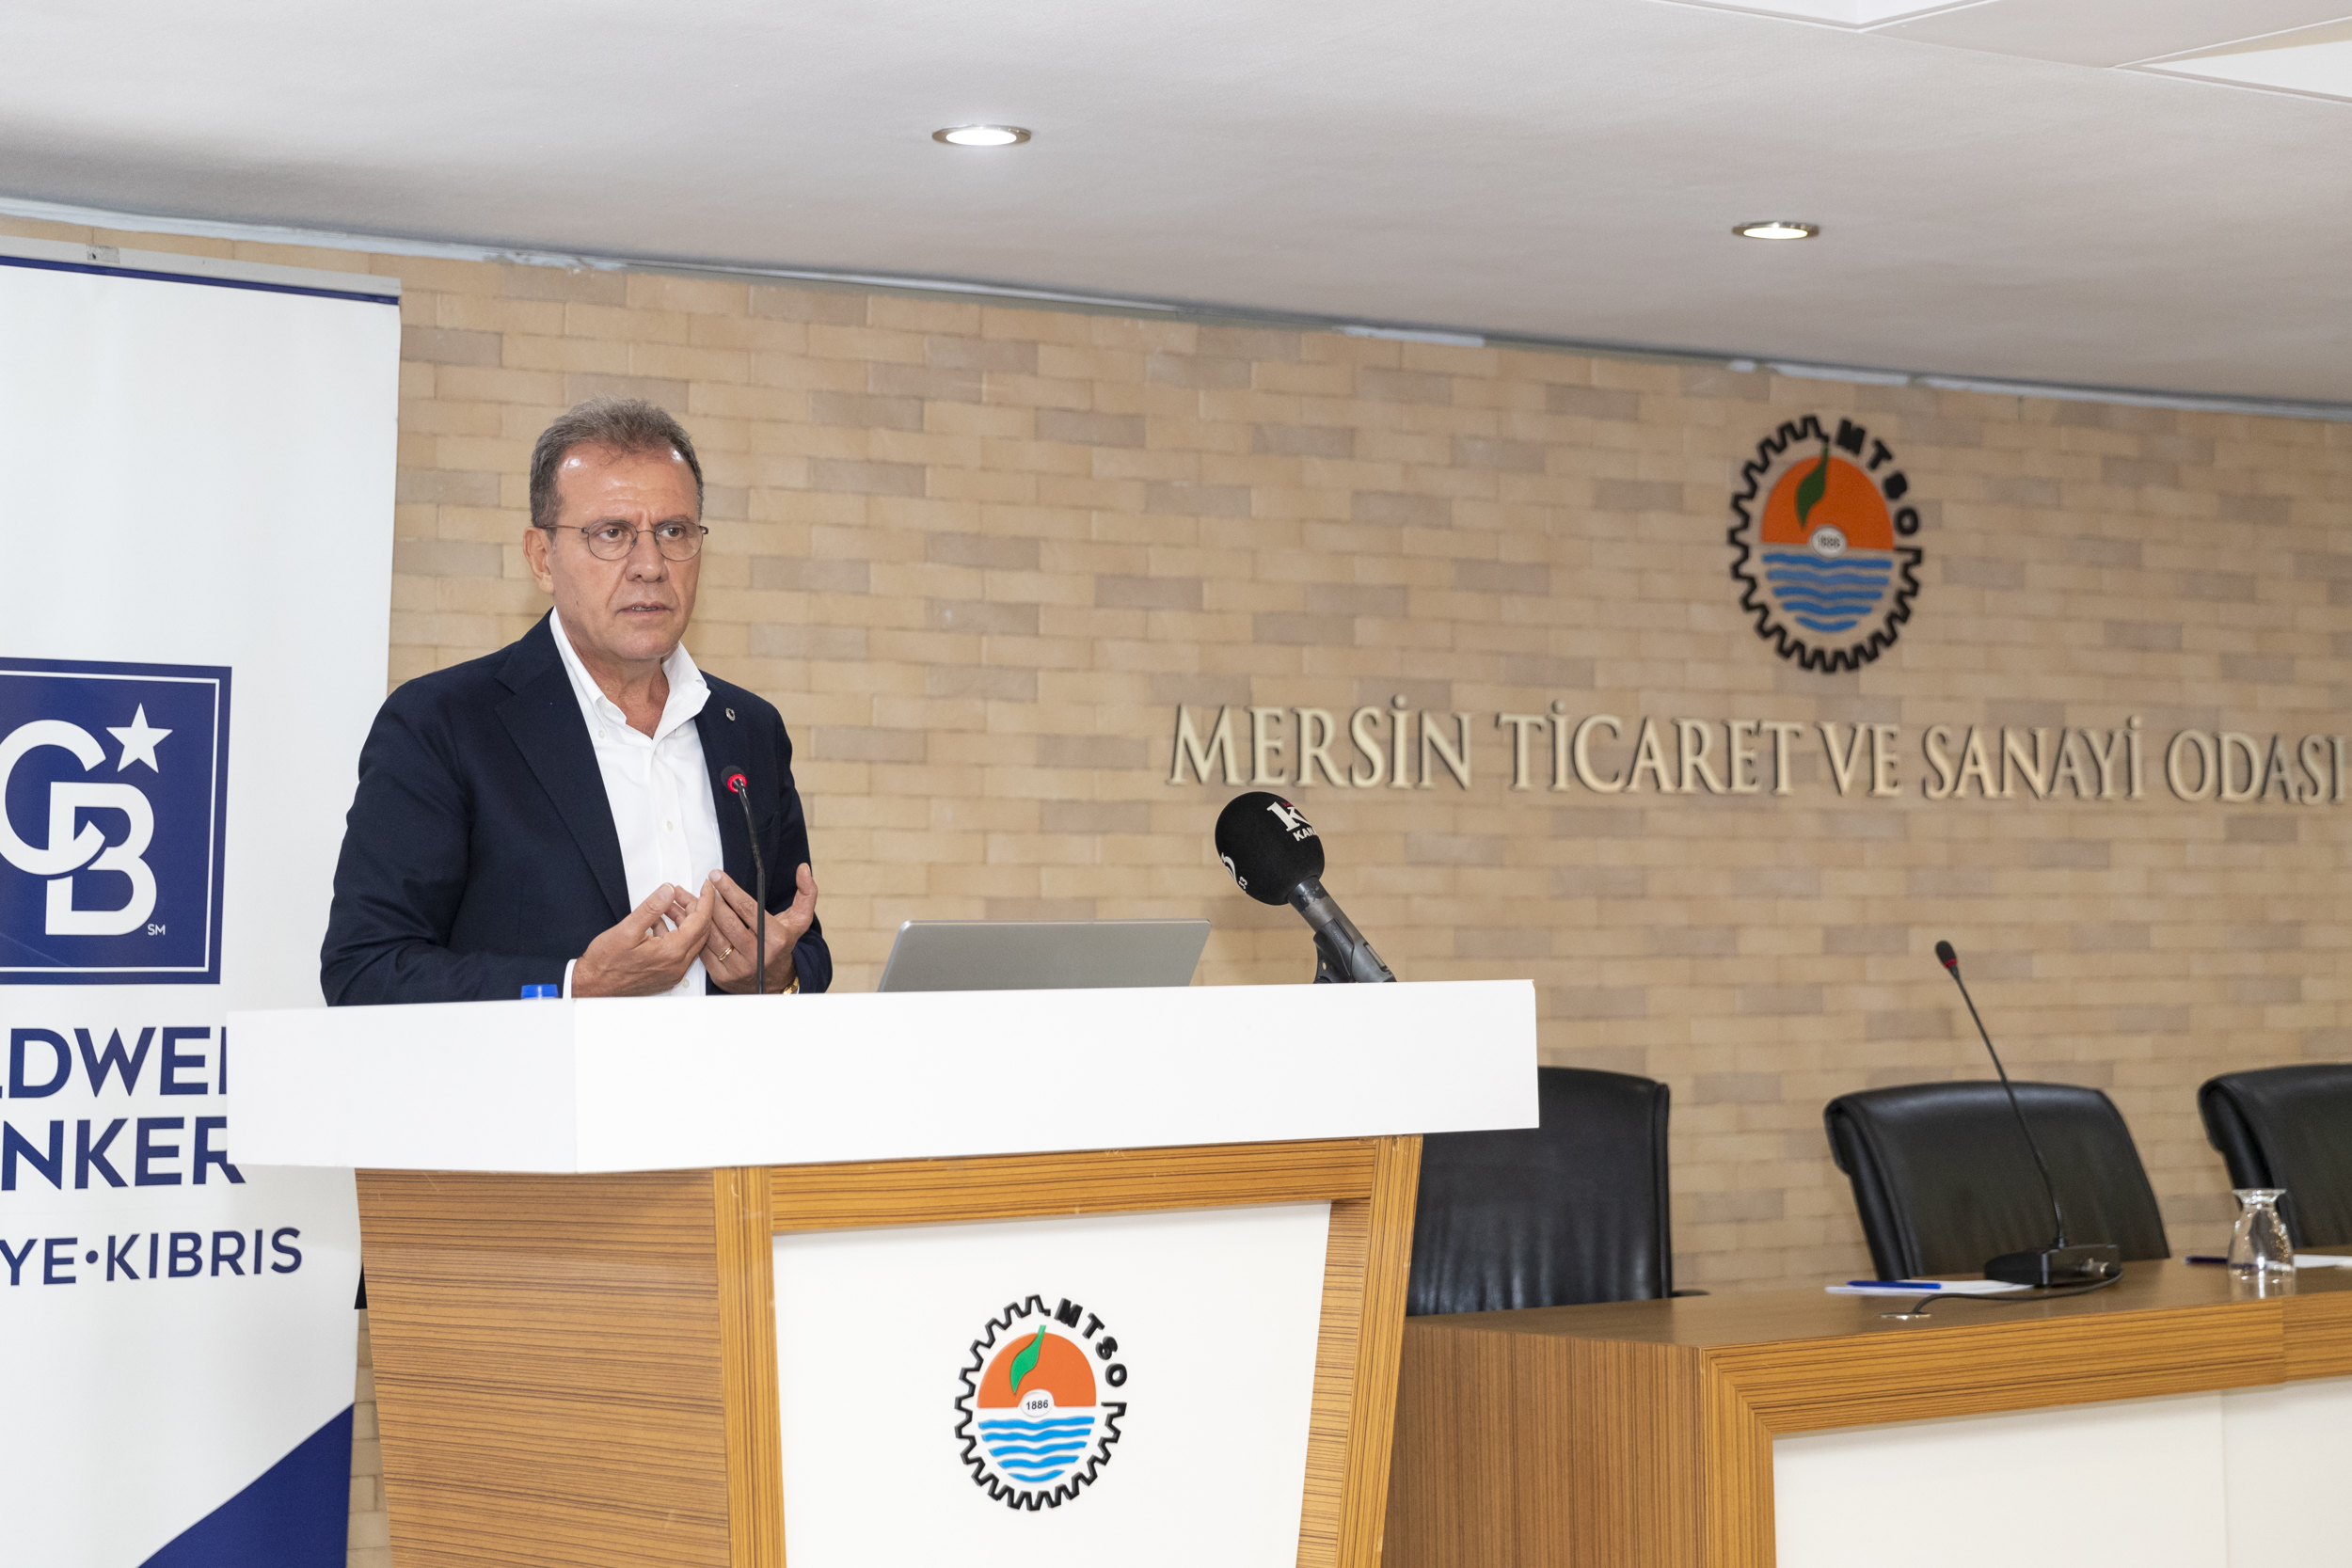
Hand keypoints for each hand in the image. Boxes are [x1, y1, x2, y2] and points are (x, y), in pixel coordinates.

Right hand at [572, 881, 714, 996]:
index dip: (705, 900)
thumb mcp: (627, 929)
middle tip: (679, 893)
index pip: (701, 921)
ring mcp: (673, 972)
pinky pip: (680, 950)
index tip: (706, 886)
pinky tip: (659, 923)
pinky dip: (675, 933)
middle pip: (700, 931)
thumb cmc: (605, 963)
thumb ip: (651, 908)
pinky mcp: (666, 975)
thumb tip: (667, 891)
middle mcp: (677, 966)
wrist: (592, 986)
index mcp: (672, 953)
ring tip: (667, 904)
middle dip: (694, 908)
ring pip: (690, 940)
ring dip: (682, 920)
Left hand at [701, 863, 815, 993]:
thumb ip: (806, 893)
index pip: (747, 909)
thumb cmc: (783, 945)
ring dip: (696, 914)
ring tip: (689, 897)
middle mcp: (756, 955)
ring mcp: (738, 968)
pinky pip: (703, 951)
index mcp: (774, 939)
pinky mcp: (722, 976)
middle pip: (726, 921)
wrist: (774, 982)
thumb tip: (803, 869)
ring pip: (712, 935)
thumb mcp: (799, 921)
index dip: (729, 889)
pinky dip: (694, 933)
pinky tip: (688, 919)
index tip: (715, 875)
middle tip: (701, 884)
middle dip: (710, 899)